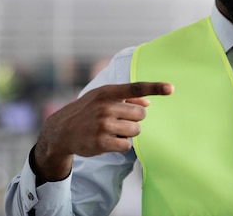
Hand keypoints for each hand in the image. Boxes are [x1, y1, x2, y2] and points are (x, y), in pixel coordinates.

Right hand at [33, 82, 172, 182]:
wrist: (61, 130)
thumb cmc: (87, 110)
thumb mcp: (102, 97)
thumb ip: (126, 97)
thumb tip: (148, 101)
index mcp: (107, 92)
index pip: (136, 87)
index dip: (155, 87)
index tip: (171, 88)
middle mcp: (106, 106)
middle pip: (141, 114)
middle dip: (135, 119)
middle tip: (120, 120)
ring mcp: (103, 125)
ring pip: (136, 130)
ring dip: (129, 132)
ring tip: (113, 130)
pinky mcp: (101, 142)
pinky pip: (127, 145)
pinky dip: (122, 144)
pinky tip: (109, 140)